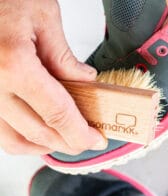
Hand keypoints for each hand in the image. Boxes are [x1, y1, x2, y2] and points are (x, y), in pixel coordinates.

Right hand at [0, 0, 106, 154]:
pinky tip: (39, 132)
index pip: (57, 114)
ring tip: (65, 138)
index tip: (96, 140)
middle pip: (39, 133)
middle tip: (86, 141)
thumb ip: (64, 57)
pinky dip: (23, 139)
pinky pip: (1, 133)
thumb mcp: (42, 15)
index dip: (80, 133)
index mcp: (14, 66)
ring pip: (15, 142)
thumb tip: (85, 84)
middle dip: (68, 143)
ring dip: (45, 146)